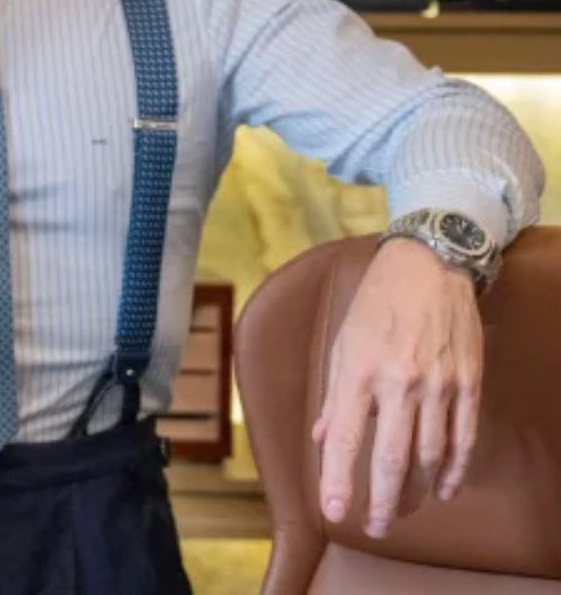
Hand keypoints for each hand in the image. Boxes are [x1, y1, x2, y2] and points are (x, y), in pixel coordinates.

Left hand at [313, 237, 483, 538]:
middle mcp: (400, 383)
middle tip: (373, 527)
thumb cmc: (376, 305)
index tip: (333, 511)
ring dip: (415, 490)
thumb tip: (324, 438)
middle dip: (380, 499)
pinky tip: (442, 488)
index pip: (348, 439)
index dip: (339, 480)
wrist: (429, 267)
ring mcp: (439, 385)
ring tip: (400, 512)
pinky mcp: (468, 382)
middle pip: (391, 458)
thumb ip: (335, 396)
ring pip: (429, 454)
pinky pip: (463, 437)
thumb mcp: (342, 344)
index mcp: (361, 373)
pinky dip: (454, 469)